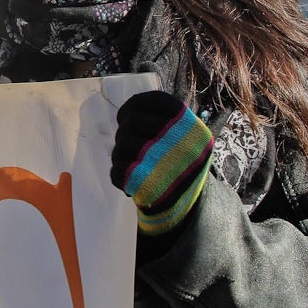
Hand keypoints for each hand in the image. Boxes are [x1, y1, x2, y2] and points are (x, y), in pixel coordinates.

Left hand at [110, 91, 213, 235]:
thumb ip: (165, 120)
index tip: (124, 116)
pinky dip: (119, 174)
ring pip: (120, 146)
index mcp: (191, 128)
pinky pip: (116, 170)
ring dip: (120, 154)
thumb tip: (129, 110)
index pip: (155, 101)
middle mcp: (179, 142)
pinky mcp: (146, 185)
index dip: (133, 105)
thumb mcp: (187, 138)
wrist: (189, 207)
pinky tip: (130, 178)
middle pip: (131, 123)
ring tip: (132, 163)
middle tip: (131, 144)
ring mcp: (162, 163)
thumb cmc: (181, 165)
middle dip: (124, 132)